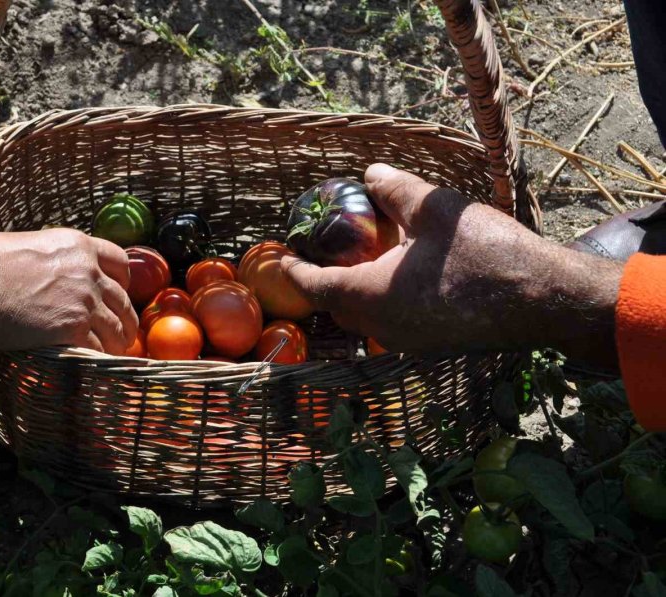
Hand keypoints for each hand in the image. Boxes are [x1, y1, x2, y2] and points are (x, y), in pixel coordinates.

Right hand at [0, 228, 137, 353]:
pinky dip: (98, 356)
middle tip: (123, 331)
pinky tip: (95, 362)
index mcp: (78, 245)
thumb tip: (53, 271)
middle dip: (125, 317)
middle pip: (123, 299)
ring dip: (118, 341)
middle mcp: (88, 271)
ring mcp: (84, 301)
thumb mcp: (29, 245)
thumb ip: (54, 258)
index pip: (120, 261)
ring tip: (114, 351)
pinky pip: (98, 347)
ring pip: (117, 327)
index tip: (119, 293)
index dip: (122, 281)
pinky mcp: (73, 328)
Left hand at [281, 164, 623, 366]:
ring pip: (366, 320)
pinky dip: (387, 304)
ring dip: (359, 294)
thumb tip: (370, 174)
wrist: (544, 299)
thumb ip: (394, 189)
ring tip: (369, 260)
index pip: (313, 286)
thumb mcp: (434, 208)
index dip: (294, 269)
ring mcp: (408, 343)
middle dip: (327, 282)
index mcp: (368, 296)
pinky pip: (394, 326)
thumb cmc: (485, 251)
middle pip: (337, 307)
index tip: (285, 256)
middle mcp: (381, 328)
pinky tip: (407, 278)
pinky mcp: (433, 347)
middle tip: (330, 252)